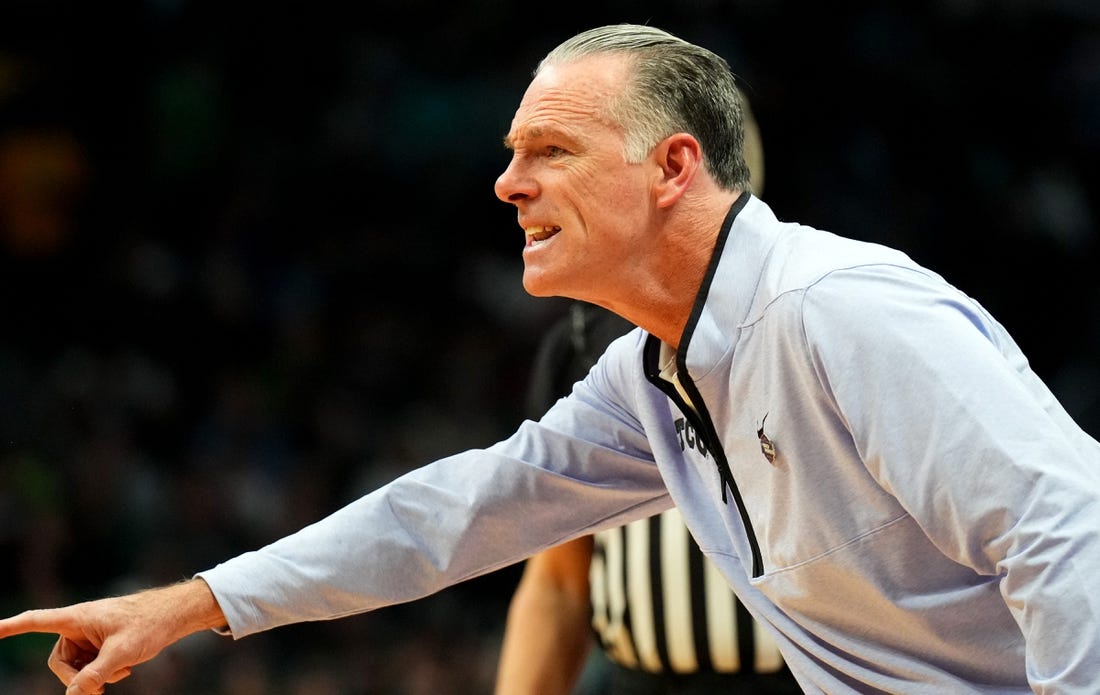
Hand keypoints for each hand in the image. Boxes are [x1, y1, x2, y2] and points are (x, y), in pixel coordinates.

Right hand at [0, 579, 226, 693]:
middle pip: (57, 660)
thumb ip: (95, 675)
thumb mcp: (122, 653)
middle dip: (75, 678)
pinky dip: (101, 673)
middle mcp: (78, 624)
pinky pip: (88, 666)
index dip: (11, 628)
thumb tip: (74, 694)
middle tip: (98, 689)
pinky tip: (122, 672)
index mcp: (77, 617)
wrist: (174, 616)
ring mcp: (89, 635)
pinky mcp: (99, 643)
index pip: (36, 622)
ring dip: (92, 676)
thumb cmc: (149, 623)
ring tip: (120, 674)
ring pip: (74, 666)